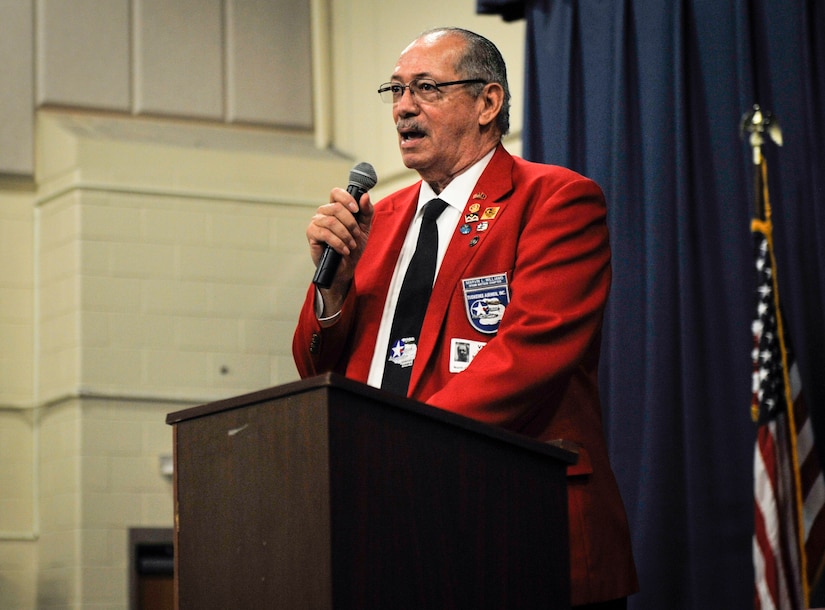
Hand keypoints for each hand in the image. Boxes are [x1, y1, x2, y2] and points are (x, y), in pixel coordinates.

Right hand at [307, 187, 373, 311]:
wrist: (346, 267)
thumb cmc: (353, 246)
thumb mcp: (365, 228)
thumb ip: (366, 212)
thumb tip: (365, 196)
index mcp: (336, 208)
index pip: (336, 193)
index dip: (347, 198)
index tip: (356, 210)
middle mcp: (324, 212)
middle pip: (336, 208)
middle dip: (351, 223)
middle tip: (357, 235)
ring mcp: (316, 222)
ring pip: (331, 221)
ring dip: (345, 235)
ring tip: (351, 245)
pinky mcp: (311, 234)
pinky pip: (325, 233)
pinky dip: (338, 243)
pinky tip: (344, 250)